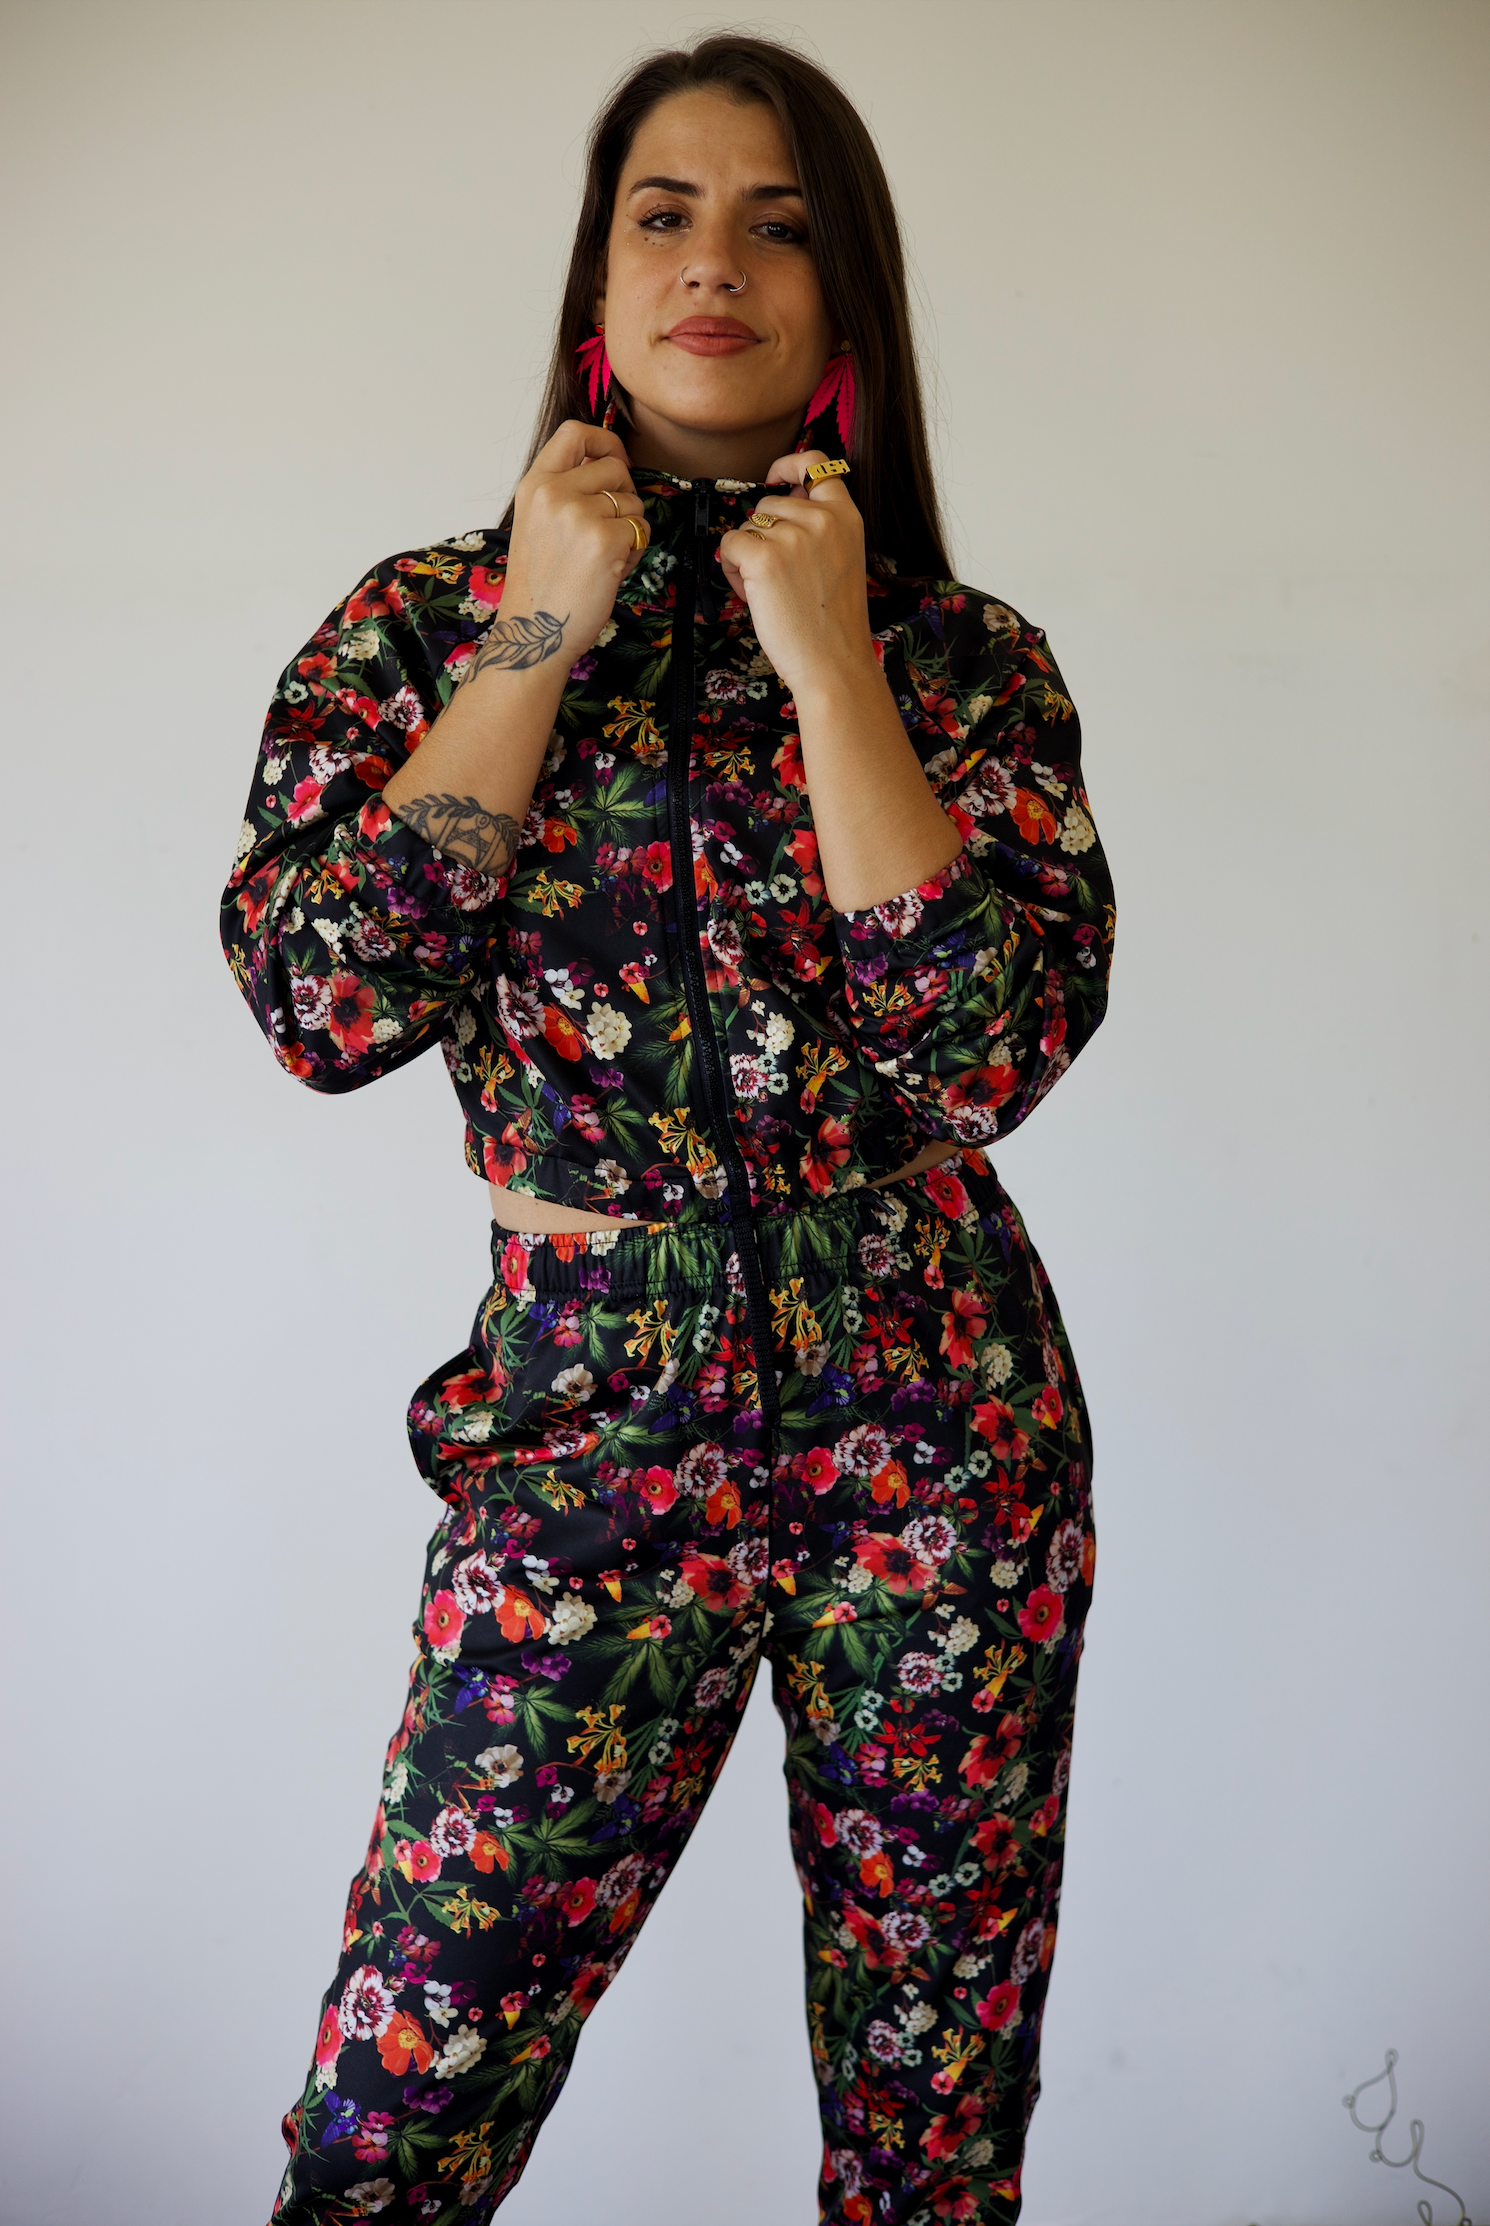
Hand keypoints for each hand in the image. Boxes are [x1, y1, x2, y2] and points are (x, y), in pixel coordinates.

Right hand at [483, 421, 649, 682]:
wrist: (534, 631)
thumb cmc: (541, 584)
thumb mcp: (537, 522)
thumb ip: (564, 489)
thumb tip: (609, 463)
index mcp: (534, 484)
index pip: (574, 432)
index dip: (605, 441)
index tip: (615, 462)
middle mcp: (554, 493)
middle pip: (614, 468)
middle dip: (624, 497)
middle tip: (608, 530)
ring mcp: (579, 515)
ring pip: (632, 502)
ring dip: (629, 529)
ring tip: (602, 558)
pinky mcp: (605, 540)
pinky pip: (641, 529)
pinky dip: (635, 551)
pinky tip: (611, 570)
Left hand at [716, 450, 877, 703]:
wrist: (834, 663)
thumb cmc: (834, 623)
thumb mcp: (842, 560)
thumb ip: (819, 528)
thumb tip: (779, 503)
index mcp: (847, 517)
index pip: (817, 465)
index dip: (789, 465)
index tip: (775, 476)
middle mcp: (821, 518)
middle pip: (768, 502)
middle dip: (762, 534)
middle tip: (777, 575)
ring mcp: (792, 535)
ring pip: (747, 525)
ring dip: (747, 555)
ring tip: (769, 590)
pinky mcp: (763, 556)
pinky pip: (730, 544)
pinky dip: (731, 569)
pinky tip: (753, 594)